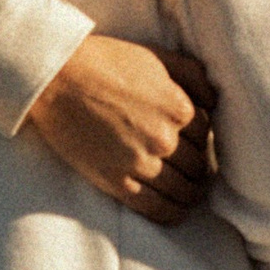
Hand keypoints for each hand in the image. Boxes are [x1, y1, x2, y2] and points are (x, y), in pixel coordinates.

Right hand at [24, 35, 217, 224]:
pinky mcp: (118, 182)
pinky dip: (173, 213)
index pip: (206, 133)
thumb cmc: (103, 62)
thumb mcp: (154, 56)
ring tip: (191, 194)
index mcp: (178, 107)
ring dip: (191, 194)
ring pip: (183, 189)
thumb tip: (214, 100)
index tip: (194, 145)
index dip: (201, 139)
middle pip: (197, 164)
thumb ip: (191, 74)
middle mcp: (165, 137)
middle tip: (194, 172)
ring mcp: (142, 162)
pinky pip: (157, 208)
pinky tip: (178, 212)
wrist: (56, 79)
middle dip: (198, 168)